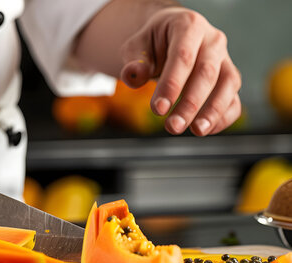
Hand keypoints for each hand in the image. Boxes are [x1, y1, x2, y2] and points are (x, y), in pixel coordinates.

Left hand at [119, 7, 241, 135]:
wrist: (169, 37)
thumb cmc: (152, 43)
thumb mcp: (136, 46)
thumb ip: (134, 62)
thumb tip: (133, 76)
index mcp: (188, 25)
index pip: (182, 57)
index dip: (171, 85)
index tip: (158, 109)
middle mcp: (212, 40)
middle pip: (206, 73)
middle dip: (190, 104)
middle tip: (173, 127)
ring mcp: (224, 59)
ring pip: (228, 84)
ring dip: (213, 111)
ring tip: (197, 131)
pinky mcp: (229, 78)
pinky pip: (234, 98)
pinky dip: (224, 116)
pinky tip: (207, 130)